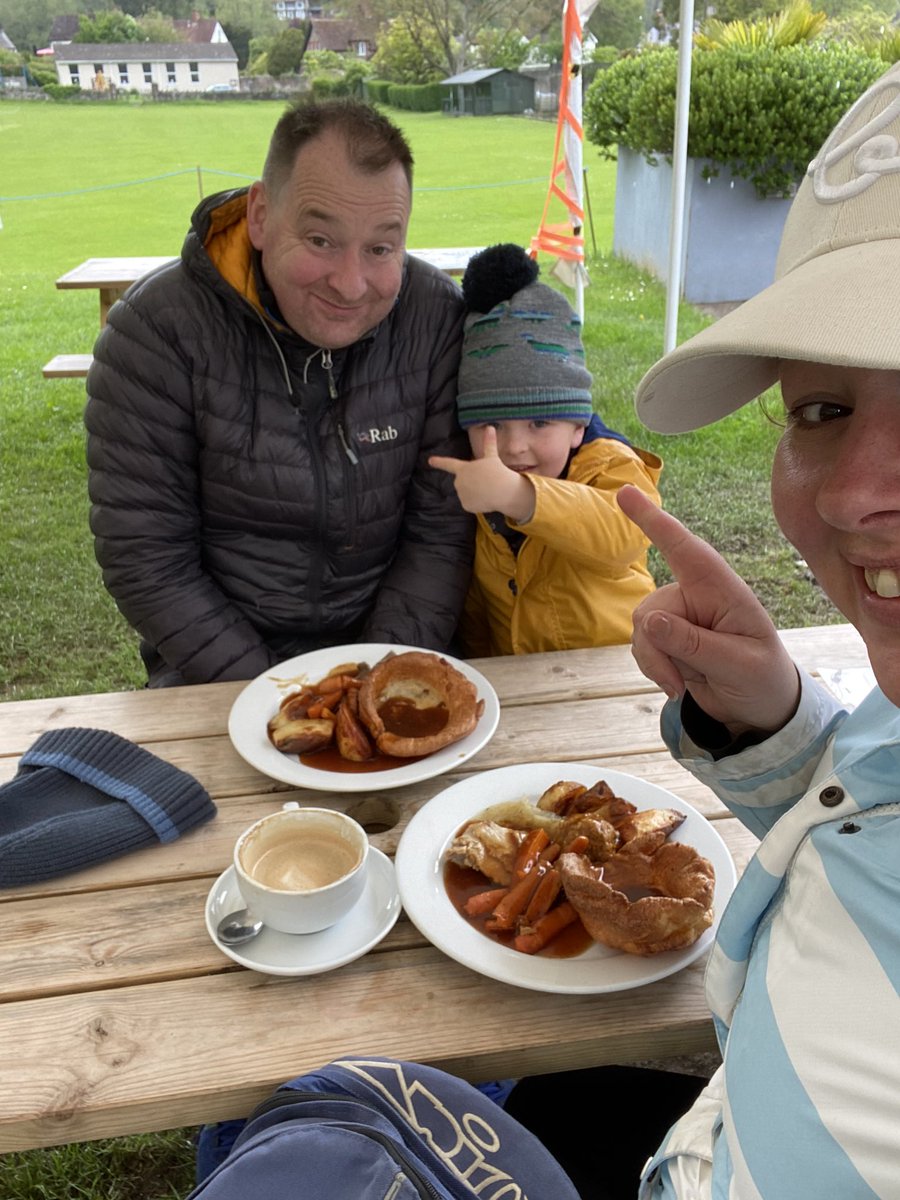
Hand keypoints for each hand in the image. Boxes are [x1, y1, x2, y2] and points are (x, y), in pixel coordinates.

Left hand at [430, 426, 535, 522]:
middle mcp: (458, 481)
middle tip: (485, 481)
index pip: (448, 464)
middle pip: (463, 482)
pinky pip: (471, 505)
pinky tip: (487, 500)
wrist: (501, 491)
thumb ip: (489, 444)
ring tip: (488, 490)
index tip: (430, 461)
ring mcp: (461, 494)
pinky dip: (478, 503)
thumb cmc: (497, 472)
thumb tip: (490, 427)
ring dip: (475, 493)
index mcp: (463, 469)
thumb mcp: (492, 457)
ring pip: (468, 494)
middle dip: (471, 482)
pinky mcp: (466, 505)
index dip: (439, 462)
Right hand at [617, 484, 799, 734]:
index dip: (653, 521)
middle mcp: (695, 595)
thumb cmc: (762, 678)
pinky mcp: (666, 637)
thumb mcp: (737, 664)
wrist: (758, 708)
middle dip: (657, 650)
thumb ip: (694, 643)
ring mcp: (678, 616)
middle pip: (651, 609)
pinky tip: (679, 684)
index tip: (625, 493)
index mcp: (721, 590)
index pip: (684, 549)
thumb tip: (647, 620)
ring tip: (683, 686)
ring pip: (641, 630)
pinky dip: (653, 669)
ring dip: (656, 663)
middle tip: (679, 684)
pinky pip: (641, 645)